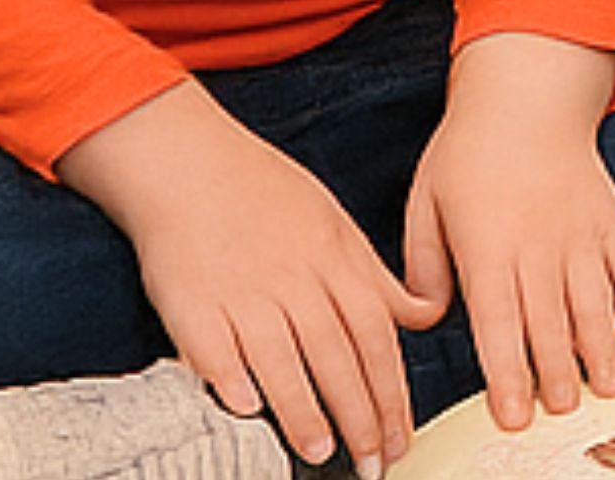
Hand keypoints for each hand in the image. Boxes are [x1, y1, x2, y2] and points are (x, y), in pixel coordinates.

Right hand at [57, 81, 435, 472]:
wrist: (191, 164)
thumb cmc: (266, 196)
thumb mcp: (334, 223)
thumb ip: (375, 276)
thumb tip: (423, 315)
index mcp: (333, 258)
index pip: (374, 333)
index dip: (391, 390)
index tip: (401, 436)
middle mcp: (294, 278)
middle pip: (336, 355)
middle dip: (361, 415)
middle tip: (375, 462)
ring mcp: (242, 292)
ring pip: (282, 360)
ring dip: (304, 410)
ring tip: (323, 452)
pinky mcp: (192, 305)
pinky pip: (215, 350)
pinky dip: (231, 381)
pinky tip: (248, 410)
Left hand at [403, 32, 614, 429]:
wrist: (529, 92)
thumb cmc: (470, 151)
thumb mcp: (426, 202)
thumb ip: (424, 266)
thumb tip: (429, 319)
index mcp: (488, 240)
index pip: (498, 318)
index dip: (508, 371)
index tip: (516, 414)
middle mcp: (540, 239)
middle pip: (551, 318)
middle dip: (559, 373)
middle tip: (564, 415)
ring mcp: (582, 229)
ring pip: (596, 300)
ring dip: (605, 349)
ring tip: (612, 391)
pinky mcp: (612, 219)